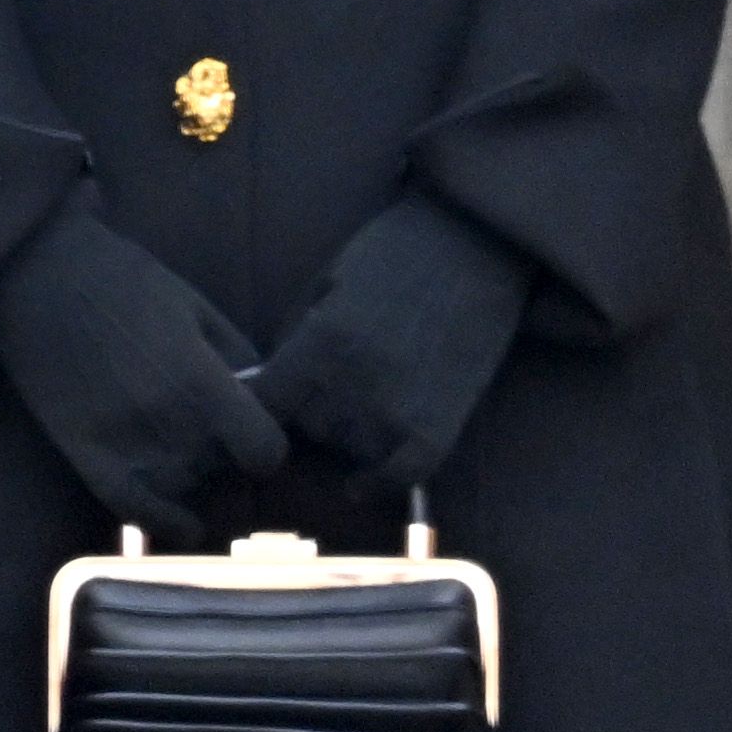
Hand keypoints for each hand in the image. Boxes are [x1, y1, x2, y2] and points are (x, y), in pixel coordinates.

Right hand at [0, 202, 287, 535]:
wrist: (37, 270)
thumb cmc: (121, 277)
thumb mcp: (195, 304)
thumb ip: (238, 357)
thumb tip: (265, 401)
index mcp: (202, 381)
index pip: (264, 451)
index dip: (266, 447)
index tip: (256, 435)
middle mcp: (169, 422)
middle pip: (225, 473)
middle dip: (228, 458)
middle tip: (213, 435)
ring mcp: (124, 442)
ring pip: (186, 492)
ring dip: (196, 482)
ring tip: (188, 454)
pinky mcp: (83, 452)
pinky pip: (134, 509)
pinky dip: (164, 523)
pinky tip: (183, 523)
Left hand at [254, 192, 532, 485]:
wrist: (473, 247)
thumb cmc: (392, 254)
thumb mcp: (324, 284)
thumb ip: (296, 338)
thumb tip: (266, 385)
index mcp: (320, 342)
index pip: (264, 403)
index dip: (258, 405)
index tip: (259, 406)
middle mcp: (355, 384)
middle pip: (307, 428)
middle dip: (308, 413)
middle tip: (324, 390)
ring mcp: (400, 410)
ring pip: (349, 451)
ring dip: (346, 437)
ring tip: (356, 405)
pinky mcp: (441, 426)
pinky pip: (402, 476)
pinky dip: (381, 484)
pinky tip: (361, 484)